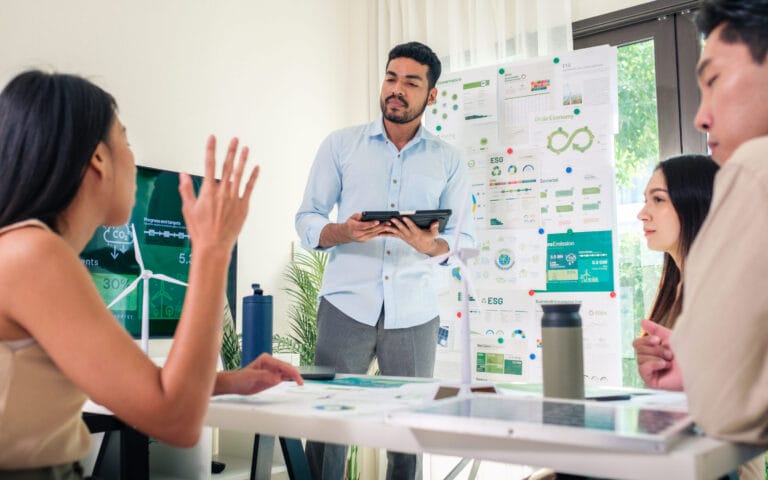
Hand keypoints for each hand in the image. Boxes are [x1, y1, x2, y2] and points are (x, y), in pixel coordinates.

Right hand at [179, 136, 258, 252]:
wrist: (213, 246)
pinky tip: (256, 168)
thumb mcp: (188, 209)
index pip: (209, 165)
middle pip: (227, 167)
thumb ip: (186, 190)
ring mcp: (234, 199)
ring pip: (239, 175)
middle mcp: (222, 192)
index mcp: (208, 191)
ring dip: (242, 160)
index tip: (212, 139)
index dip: (211, 150)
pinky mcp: (243, 207)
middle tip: (234, 139)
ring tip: (245, 148)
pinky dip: (253, 177)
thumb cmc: (200, 230)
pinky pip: (249, 188)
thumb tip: (183, 175)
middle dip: (230, 151)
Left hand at [215, 353, 303, 395]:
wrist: (235, 385)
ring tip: (300, 383)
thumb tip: (277, 378)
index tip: (297, 378)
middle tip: (300, 382)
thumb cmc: (240, 378)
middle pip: (287, 367)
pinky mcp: (273, 377)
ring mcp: (273, 370)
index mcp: (266, 359)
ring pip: (287, 372)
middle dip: (294, 374)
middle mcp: (271, 363)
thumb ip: (264, 376)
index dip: (291, 371)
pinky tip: (296, 382)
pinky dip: (290, 379)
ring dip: (294, 376)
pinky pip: (284, 377)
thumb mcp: (251, 376)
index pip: (282, 365)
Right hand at [343, 213, 390, 242]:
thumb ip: (359, 216)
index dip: (371, 224)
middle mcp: (358, 234)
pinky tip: (385, 229)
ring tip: (388, 225)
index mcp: (354, 227)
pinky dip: (379, 232)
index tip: (377, 221)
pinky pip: (373, 236)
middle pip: (370, 230)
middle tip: (387, 222)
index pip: (364, 226)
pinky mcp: (365, 240)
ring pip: (373, 234)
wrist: (346, 234)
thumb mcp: (352, 217)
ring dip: (382, 230)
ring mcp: (362, 238)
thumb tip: (366, 215)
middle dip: (380, 226)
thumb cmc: (350, 224)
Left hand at [386, 216, 445, 255]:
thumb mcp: (434, 233)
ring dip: (389, 229)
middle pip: (402, 228)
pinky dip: (386, 234)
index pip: (412, 226)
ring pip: (396, 232)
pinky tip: (379, 233)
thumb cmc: (429, 238)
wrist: (424, 247)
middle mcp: (409, 235)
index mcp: (417, 233)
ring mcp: (404, 236)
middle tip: (392, 218)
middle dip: (397, 223)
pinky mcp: (401, 237)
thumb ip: (434, 227)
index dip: (408, 222)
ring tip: (383, 225)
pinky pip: (392, 235)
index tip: (404, 217)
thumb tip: (436, 222)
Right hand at [635, 319, 682, 390]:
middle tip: (669, 354)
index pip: (637, 343)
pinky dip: (653, 364)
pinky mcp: (651, 381)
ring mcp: (650, 372)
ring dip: (657, 357)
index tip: (658, 340)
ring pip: (640, 358)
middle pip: (638, 349)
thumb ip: (656, 330)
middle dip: (655, 349)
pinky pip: (642, 369)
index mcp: (652, 351)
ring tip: (669, 361)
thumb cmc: (689, 354)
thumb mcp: (670, 338)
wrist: (700, 366)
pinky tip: (665, 365)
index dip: (645, 339)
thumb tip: (642, 321)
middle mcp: (649, 361)